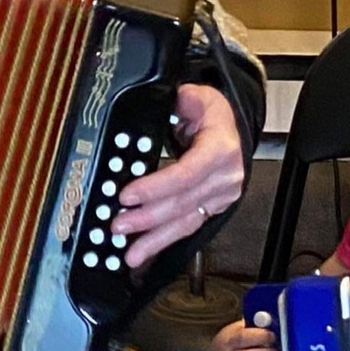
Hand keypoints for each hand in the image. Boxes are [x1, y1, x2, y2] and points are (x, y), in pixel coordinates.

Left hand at [111, 84, 245, 269]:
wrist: (232, 128)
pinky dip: (164, 240)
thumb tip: (161, 102)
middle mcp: (224, 177)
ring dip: (155, 239)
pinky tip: (146, 250)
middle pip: (183, 203)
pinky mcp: (212, 208)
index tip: (127, 196)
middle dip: (147, 218)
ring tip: (131, 253)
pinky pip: (187, 226)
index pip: (186, 174)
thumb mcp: (197, 97)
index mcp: (220, 148)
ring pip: (186, 222)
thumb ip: (179, 100)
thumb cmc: (213, 114)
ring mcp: (221, 196)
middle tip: (118, 225)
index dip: (156, 187)